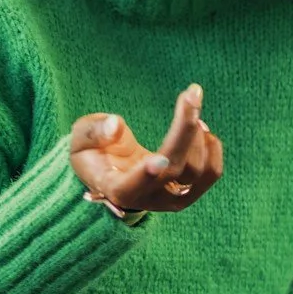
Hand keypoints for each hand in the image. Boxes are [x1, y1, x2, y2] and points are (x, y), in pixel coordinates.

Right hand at [70, 85, 224, 215]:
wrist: (108, 169)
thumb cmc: (92, 151)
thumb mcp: (80, 138)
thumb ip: (93, 132)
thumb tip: (115, 125)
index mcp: (114, 189)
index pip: (129, 188)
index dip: (145, 175)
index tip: (159, 159)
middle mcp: (145, 199)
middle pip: (173, 168)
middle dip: (184, 129)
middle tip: (191, 94)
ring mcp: (170, 199)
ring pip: (196, 170)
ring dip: (198, 135)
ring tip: (190, 107)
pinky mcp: (188, 192)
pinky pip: (211, 173)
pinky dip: (212, 147)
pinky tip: (199, 127)